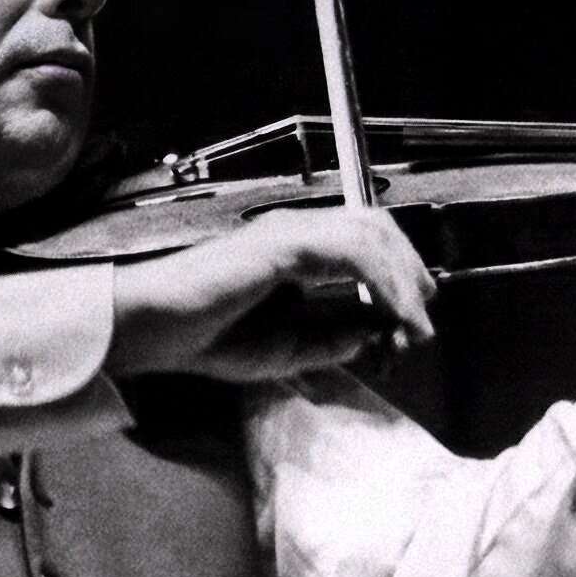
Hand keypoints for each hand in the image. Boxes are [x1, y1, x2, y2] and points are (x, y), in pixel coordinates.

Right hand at [106, 208, 437, 381]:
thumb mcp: (289, 348)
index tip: (410, 329)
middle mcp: (298, 230)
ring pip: (372, 235)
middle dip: (411, 272)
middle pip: (378, 228)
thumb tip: (378, 333)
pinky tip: (393, 316)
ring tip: (414, 324)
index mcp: (297, 249)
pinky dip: (384, 283)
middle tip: (421, 322)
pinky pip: (352, 251)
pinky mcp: (283, 242)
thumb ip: (334, 337)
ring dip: (404, 280)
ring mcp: (290, 230)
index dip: (399, 278)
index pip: (366, 243)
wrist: (154, 329)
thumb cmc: (206, 337)